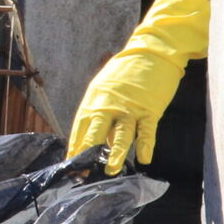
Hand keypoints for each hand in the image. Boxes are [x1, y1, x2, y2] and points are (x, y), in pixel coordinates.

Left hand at [67, 0, 210, 173]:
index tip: (71, 162)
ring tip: (111, 170)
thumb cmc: (128, 71)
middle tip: (81, 172)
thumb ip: (105, 114)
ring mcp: (129, 107)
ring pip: (120, 133)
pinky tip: (144, 158)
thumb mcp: (108, 89)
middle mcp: (108, 103)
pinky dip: (146, 144)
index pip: (81, 125)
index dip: (76, 144)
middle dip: (86, 152)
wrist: (151, 51)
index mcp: (95, 97)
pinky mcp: (149, 108)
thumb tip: (103, 141)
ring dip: (115, 153)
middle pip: (94, 130)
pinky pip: (146, 130)